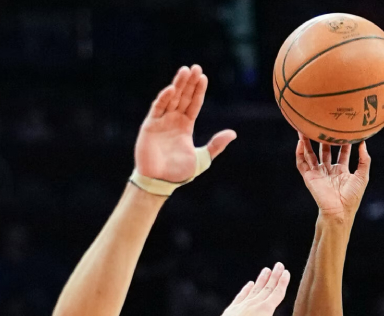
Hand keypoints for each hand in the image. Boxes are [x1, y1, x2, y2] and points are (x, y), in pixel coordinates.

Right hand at [135, 65, 236, 181]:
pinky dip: (164, 98)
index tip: (204, 77)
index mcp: (185, 126)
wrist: (160, 181)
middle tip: (195, 67)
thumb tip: (233, 133)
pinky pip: (157, 108)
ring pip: (171, 98)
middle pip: (183, 97)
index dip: (198, 91)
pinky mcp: (150, 125)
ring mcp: (161, 121)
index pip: (193, 104)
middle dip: (189, 82)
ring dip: (178, 84)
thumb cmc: (179, 173)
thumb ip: (216, 145)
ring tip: (185, 70)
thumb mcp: (202, 159)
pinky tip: (172, 89)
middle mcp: (173, 120)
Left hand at [211, 263, 303, 315]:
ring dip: (261, 279)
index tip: (286, 272)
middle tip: (279, 265)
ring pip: (255, 289)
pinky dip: (246, 289)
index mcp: (266, 309)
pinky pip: (242, 295)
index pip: (277, 293)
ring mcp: (242, 305)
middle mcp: (255, 303)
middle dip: (274, 276)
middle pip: (267, 287)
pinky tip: (249, 284)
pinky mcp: (232, 309)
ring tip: (266, 270)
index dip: (283, 282)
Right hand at [295, 134, 369, 220]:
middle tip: (323, 125)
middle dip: (323, 139)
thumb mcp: (362, 176)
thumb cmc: (352, 196)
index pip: (342, 153)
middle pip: (325, 151)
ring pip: (311, 155)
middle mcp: (329, 171)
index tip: (344, 129)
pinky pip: (302, 163)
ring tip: (305, 129)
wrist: (339, 210)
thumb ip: (364, 160)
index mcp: (342, 171)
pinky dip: (299, 153)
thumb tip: (363, 143)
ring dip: (307, 142)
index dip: (343, 142)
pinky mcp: (309, 177)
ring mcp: (318, 173)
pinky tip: (300, 142)